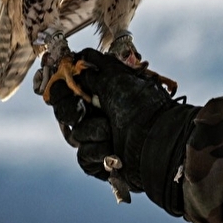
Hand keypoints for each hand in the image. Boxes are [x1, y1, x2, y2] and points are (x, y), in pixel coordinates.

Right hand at [47, 48, 184, 192]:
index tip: (64, 85)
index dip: (65, 87)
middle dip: (72, 111)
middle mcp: (102, 114)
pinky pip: (84, 156)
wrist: (158, 141)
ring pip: (76, 134)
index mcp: (105, 93)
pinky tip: (113, 153)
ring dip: (92, 131)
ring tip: (111, 132)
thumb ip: (93, 71)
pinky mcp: (102, 161)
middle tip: (82, 111)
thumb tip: (79, 61)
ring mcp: (102, 138)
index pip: (74, 88)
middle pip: (68, 112)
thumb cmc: (142, 107)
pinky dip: (97, 152)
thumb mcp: (117, 79)